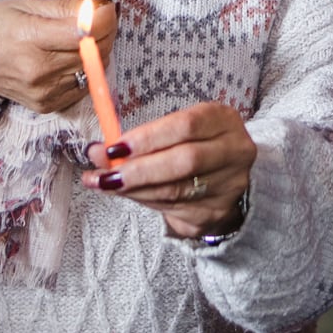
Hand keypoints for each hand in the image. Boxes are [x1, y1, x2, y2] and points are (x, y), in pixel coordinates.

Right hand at [0, 0, 112, 113]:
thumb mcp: (25, 4)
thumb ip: (65, 8)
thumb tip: (99, 6)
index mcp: (31, 38)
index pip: (88, 31)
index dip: (105, 15)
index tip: (103, 6)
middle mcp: (39, 70)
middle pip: (97, 50)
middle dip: (105, 30)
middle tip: (94, 18)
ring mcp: (44, 91)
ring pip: (94, 68)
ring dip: (97, 50)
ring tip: (77, 38)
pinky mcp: (47, 105)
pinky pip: (84, 85)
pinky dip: (85, 69)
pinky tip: (67, 58)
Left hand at [84, 101, 256, 239]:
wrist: (226, 178)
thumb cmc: (195, 146)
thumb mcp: (176, 131)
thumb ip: (142, 139)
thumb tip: (98, 151)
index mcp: (222, 120)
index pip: (186, 126)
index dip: (148, 137)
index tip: (116, 146)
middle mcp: (233, 151)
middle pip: (185, 161)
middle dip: (139, 169)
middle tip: (106, 175)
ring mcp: (228, 185)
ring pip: (175, 190)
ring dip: (134, 189)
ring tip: (105, 183)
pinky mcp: (215, 212)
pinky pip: (172, 210)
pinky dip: (143, 201)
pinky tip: (127, 194)